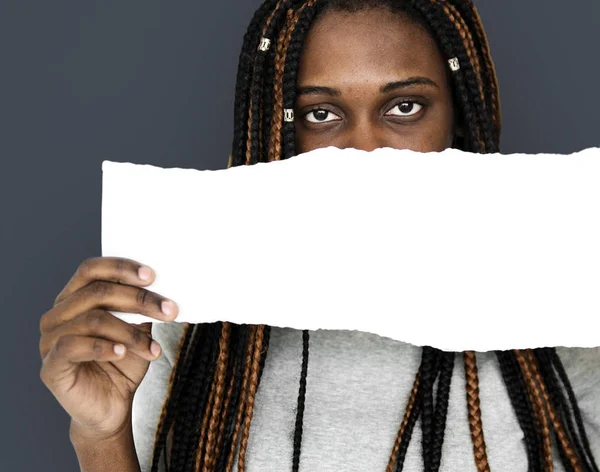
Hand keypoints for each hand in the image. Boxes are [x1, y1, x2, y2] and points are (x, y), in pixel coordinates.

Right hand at [39, 257, 178, 440]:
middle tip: (169, 310)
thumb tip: (161, 286)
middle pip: (97, 293)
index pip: (91, 270)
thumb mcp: (137, 330)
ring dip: (130, 332)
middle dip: (138, 299)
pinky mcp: (50, 366)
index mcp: (74, 299)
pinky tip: (122, 353)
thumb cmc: (123, 365)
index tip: (152, 276)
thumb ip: (140, 307)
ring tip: (152, 347)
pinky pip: (73, 346)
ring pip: (93, 320)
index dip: (121, 268)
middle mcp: (57, 315)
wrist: (112, 409)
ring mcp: (50, 340)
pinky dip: (104, 347)